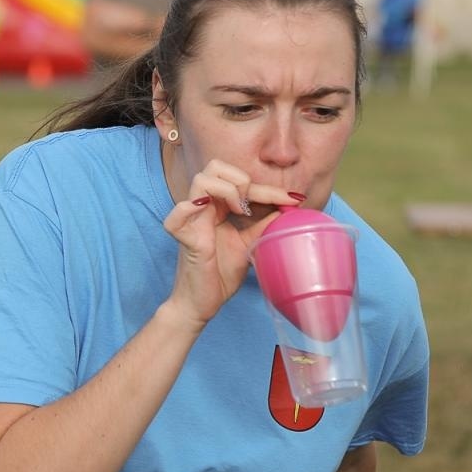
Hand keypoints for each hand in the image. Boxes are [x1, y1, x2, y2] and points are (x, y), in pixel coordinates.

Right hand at [161, 159, 297, 328]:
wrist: (202, 304)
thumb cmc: (221, 274)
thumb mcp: (249, 244)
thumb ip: (264, 224)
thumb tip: (289, 207)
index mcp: (217, 208)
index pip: (240, 183)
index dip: (269, 188)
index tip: (295, 198)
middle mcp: (203, 209)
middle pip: (214, 167)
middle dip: (240, 179)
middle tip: (251, 206)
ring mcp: (192, 222)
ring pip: (200, 180)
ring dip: (225, 190)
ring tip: (237, 211)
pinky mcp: (185, 239)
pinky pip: (176, 216)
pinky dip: (189, 208)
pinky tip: (207, 213)